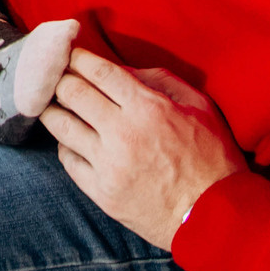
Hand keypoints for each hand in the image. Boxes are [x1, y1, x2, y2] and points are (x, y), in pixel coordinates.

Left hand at [41, 51, 246, 250]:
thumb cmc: (212, 158)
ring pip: (61, 125)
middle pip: (71, 92)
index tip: (70, 54)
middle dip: (60, 79)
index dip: (78, 57)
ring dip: (54, 110)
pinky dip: (66, 145)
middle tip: (58, 77)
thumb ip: (160, 81)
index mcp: (148, 108)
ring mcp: (109, 165)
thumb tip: (124, 71)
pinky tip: (73, 141)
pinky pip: (67, 160)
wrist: (215, 216)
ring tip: (55, 106)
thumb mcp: (199, 108)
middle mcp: (123, 133)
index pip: (98, 71)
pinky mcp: (101, 192)